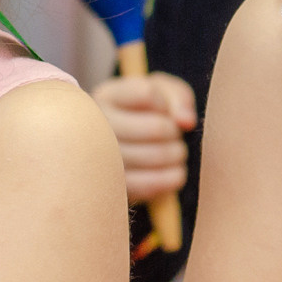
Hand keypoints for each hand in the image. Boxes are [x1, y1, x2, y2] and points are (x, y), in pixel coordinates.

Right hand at [93, 72, 196, 201]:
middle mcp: (95, 126)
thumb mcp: (162, 93)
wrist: (128, 146)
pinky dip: (173, 177)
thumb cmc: (147, 113)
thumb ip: (178, 97)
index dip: (167, 104)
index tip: (164, 111)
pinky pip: (152, 184)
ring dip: (176, 154)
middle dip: (175, 133)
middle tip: (173, 136)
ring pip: (157, 156)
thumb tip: (186, 122)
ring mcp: (99, 159)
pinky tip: (172, 171)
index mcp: (107, 97)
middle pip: (157, 128)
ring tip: (172, 152)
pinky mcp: (112, 188)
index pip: (147, 94)